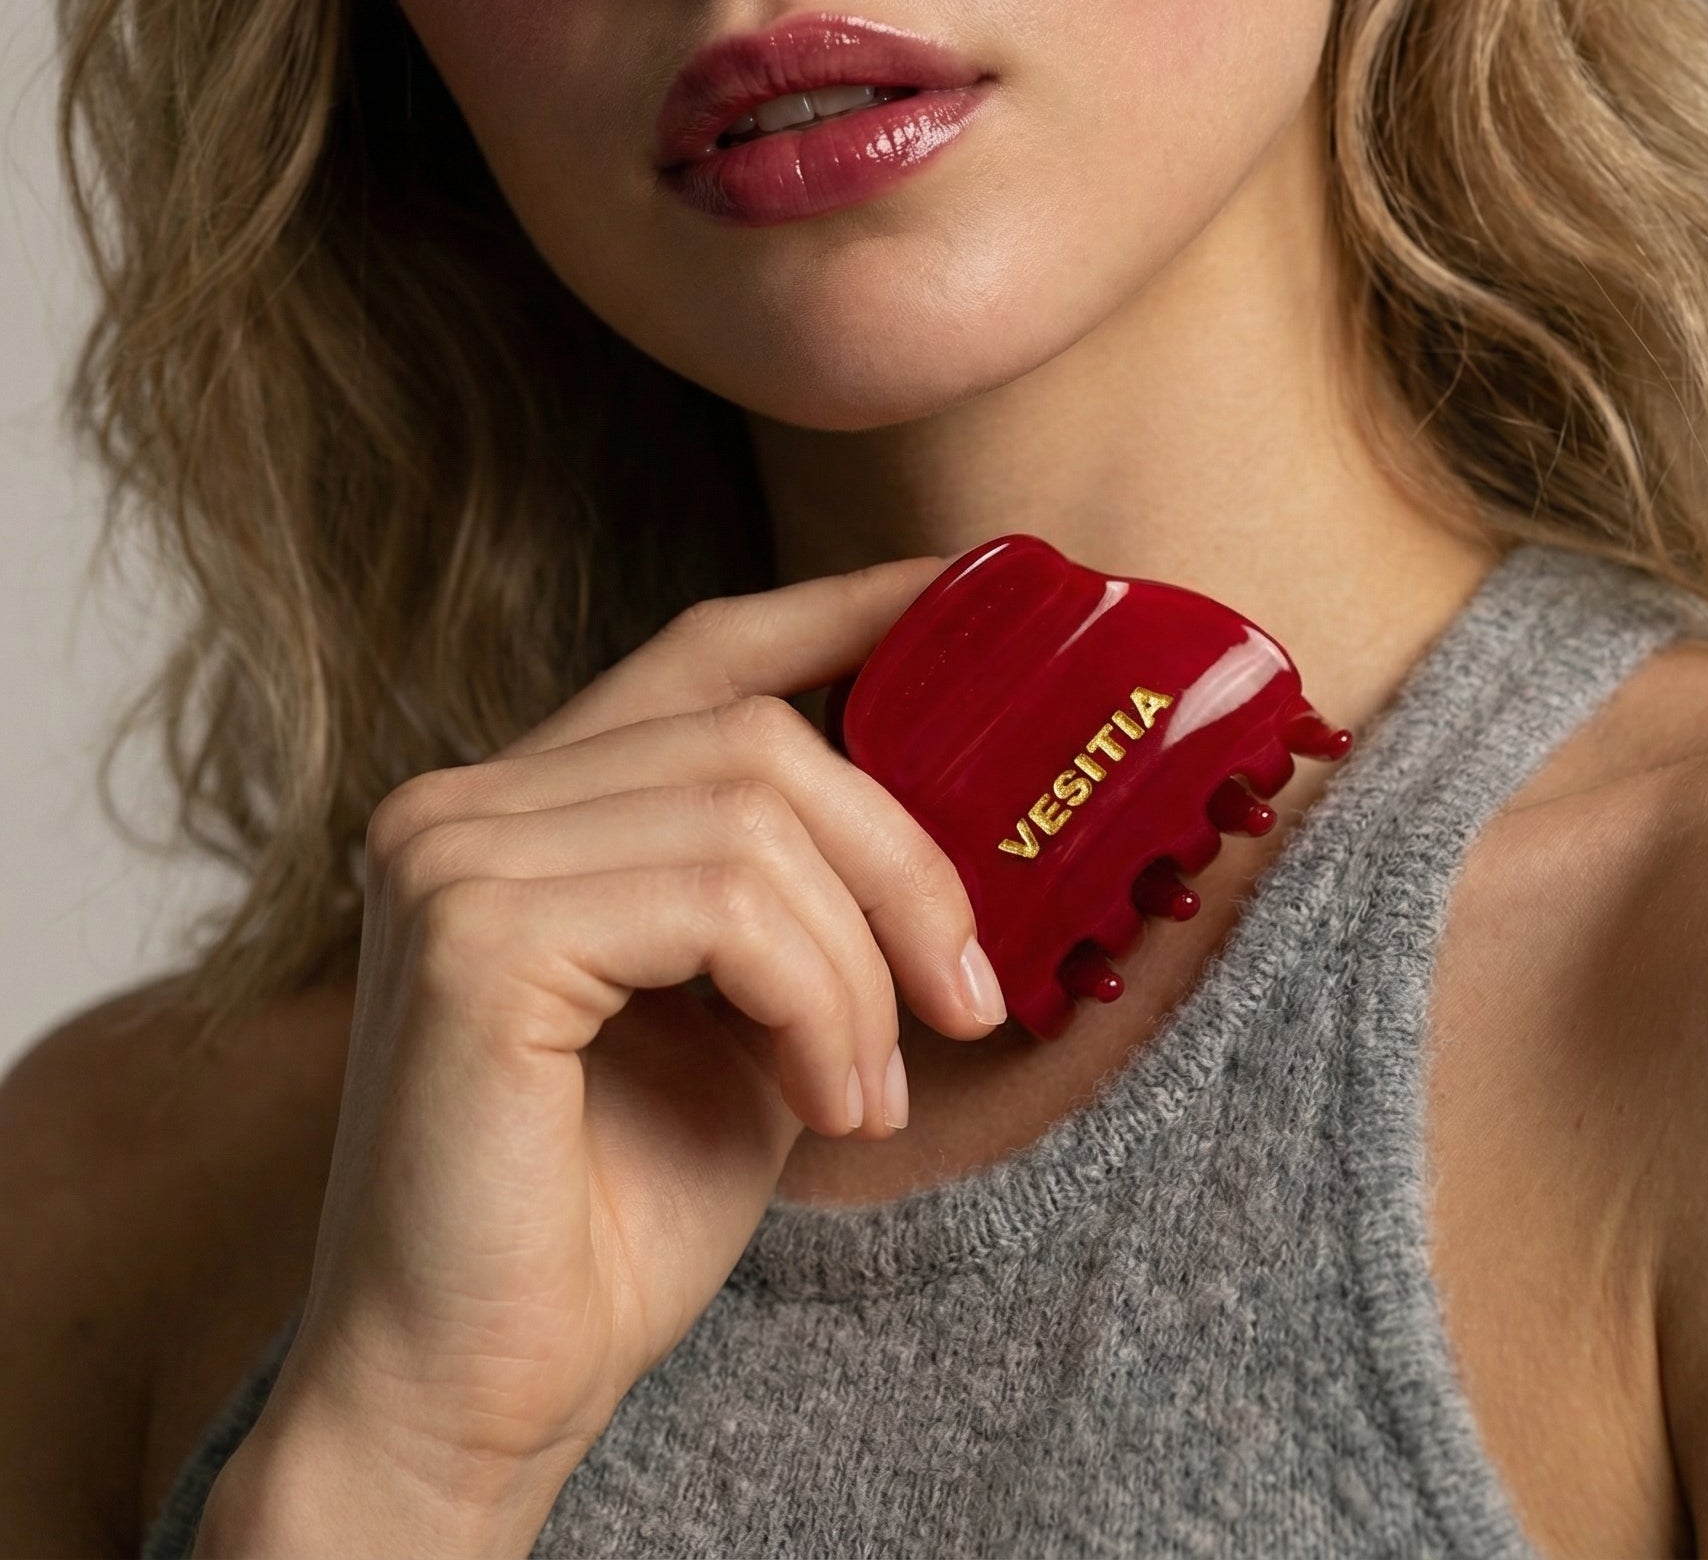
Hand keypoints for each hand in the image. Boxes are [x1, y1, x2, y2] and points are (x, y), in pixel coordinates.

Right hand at [206, 556, 1004, 1555]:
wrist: (477, 1397)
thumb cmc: (611, 1214)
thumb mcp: (749, 1013)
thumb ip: (804, 895)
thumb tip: (956, 794)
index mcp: (525, 805)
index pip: (702, 652)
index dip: (845, 611)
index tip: (970, 594)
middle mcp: (466, 801)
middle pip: (759, 735)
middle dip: (902, 862)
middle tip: (967, 1000)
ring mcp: (454, 853)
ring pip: (758, 814)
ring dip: (861, 966)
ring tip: (866, 1094)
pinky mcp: (474, 931)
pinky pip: (728, 904)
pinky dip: (816, 1000)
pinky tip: (820, 1105)